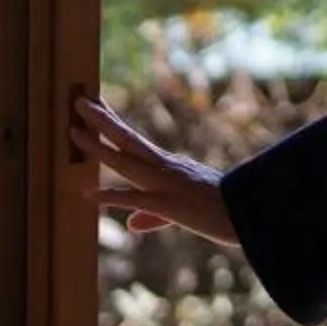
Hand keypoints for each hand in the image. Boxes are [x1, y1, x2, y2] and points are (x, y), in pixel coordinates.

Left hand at [68, 95, 239, 245]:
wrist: (253, 215)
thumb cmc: (223, 212)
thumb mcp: (183, 212)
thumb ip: (152, 217)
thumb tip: (131, 224)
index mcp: (169, 168)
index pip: (135, 141)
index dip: (114, 124)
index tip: (97, 106)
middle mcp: (165, 169)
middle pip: (127, 140)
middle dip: (101, 121)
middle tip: (78, 101)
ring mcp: (166, 184)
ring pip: (125, 161)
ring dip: (98, 147)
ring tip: (74, 132)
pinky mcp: (168, 204)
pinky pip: (135, 198)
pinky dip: (112, 196)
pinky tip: (90, 193)